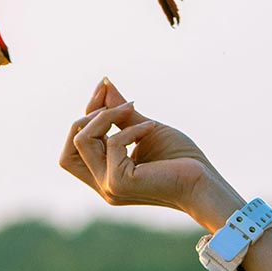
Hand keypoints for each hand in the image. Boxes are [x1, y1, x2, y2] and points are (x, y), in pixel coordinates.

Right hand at [59, 78, 243, 230]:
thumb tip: (103, 84)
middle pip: (66, 153)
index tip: (103, 88)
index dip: (86, 115)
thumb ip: (120, 112)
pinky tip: (151, 128)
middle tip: (111, 104)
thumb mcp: (145, 128)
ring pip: (82, 141)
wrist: (205, 184)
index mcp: (106, 175)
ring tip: (132, 108)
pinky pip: (111, 143)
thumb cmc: (182, 160)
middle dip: (84, 119)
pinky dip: (130, 129)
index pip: (76, 147)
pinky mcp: (119, 183)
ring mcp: (109, 186)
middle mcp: (103, 185)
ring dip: (105, 116)